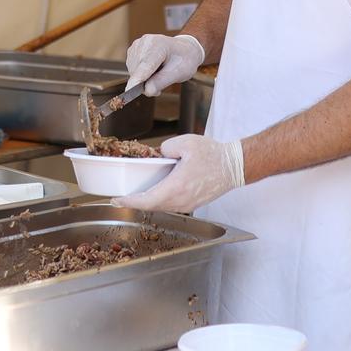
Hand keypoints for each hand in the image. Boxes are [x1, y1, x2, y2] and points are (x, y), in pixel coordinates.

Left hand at [116, 134, 243, 212]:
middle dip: (134, 202)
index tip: (116, 200)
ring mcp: (188, 205)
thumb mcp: (186, 143)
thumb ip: (166, 147)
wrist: (234, 166)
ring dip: (147, 202)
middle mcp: (181, 200)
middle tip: (121, 197)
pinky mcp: (193, 204)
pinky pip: (171, 206)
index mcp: (176, 186)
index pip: (146, 200)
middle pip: (151, 206)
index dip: (129, 202)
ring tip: (135, 195)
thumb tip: (158, 154)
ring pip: (161, 207)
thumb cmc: (213, 155)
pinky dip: (159, 201)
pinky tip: (155, 192)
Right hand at [125, 34, 205, 95]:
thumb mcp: (180, 72)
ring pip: (133, 72)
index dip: (137, 79)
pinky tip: (153, 71)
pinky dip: (141, 76)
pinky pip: (133, 70)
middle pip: (138, 71)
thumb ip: (162, 81)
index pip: (145, 65)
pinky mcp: (132, 52)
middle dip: (146, 83)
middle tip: (162, 83)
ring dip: (144, 80)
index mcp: (158, 44)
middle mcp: (144, 42)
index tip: (130, 91)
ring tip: (160, 74)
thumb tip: (147, 91)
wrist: (184, 50)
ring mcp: (137, 46)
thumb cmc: (184, 60)